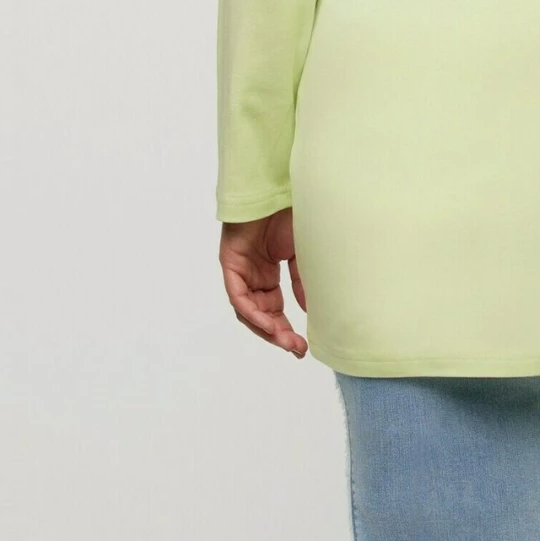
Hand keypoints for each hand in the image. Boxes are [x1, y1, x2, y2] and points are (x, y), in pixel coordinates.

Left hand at [220, 209, 307, 356]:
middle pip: (260, 314)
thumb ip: (302, 282)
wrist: (278, 190)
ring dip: (266, 329)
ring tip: (286, 342)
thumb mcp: (302, 256)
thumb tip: (309, 311)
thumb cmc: (290, 215)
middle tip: (297, 350)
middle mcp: (251, 275)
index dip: (286, 329)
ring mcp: (240, 270)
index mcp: (267, 273)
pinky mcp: (230, 263)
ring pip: (247, 311)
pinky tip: (270, 325)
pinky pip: (238, 297)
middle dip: (278, 335)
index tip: (302, 346)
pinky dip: (253, 313)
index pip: (273, 309)